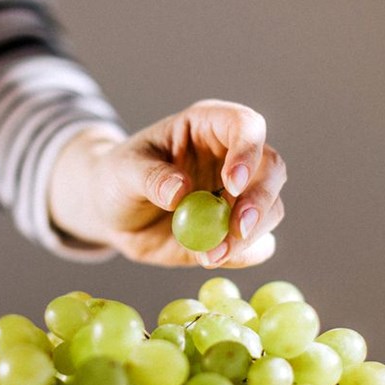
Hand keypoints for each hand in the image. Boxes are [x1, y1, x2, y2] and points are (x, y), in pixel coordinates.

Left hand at [48, 99, 286, 267]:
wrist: (112, 214)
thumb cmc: (117, 178)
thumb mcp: (123, 171)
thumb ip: (151, 177)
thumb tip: (179, 191)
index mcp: (209, 126)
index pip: (245, 126)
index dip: (247, 152)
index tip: (232, 182)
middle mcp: (233, 157)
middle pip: (271, 169)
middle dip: (259, 200)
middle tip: (236, 230)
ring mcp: (238, 195)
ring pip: (271, 209)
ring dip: (248, 236)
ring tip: (209, 255)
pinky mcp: (235, 230)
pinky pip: (256, 244)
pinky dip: (242, 255)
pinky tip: (211, 258)